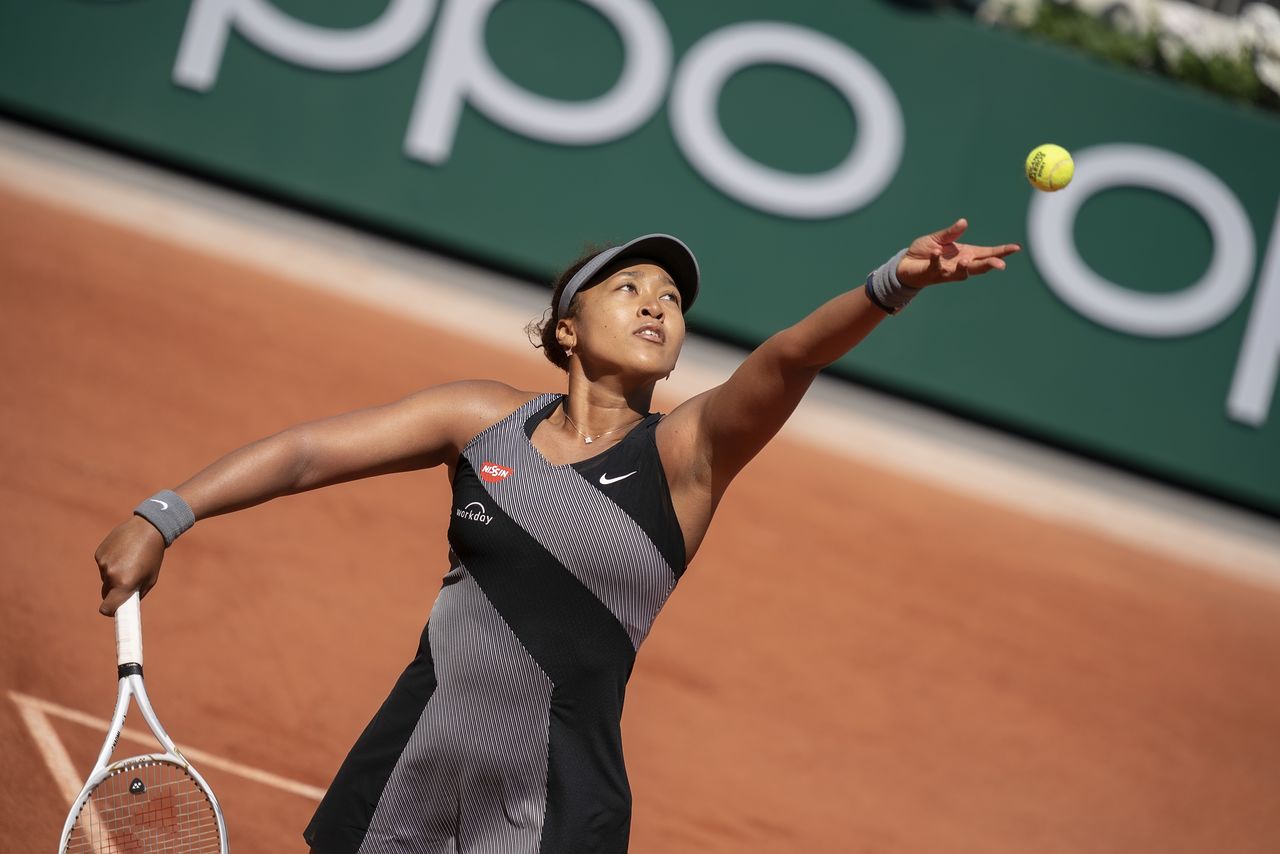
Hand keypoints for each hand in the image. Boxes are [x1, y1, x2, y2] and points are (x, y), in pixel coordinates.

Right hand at [95, 515, 164, 615]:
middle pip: (106, 593)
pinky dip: (110, 562)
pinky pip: (103, 565)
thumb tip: (125, 605)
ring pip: (105, 577)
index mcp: (124, 583)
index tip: (115, 610)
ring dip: (114, 574)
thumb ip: (136, 594)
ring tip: (130, 561)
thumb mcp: (150, 578)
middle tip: (128, 581)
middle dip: (115, 591)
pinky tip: (122, 552)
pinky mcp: (98, 553)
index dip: (111, 610)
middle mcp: (110, 574)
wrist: (148, 528)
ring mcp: (102, 563)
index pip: (107, 608)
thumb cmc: (153, 556)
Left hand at [896, 218, 1020, 288]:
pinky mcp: (932, 273)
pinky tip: (936, 253)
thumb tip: (964, 222)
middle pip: (979, 267)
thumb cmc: (925, 251)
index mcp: (966, 254)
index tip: (1016, 248)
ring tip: (966, 261)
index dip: (1002, 252)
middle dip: (990, 265)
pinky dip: (936, 261)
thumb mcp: (939, 238)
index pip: (987, 253)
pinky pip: (936, 267)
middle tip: (1001, 265)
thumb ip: (951, 232)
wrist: (906, 264)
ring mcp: (947, 271)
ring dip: (965, 267)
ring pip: (961, 273)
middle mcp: (960, 264)